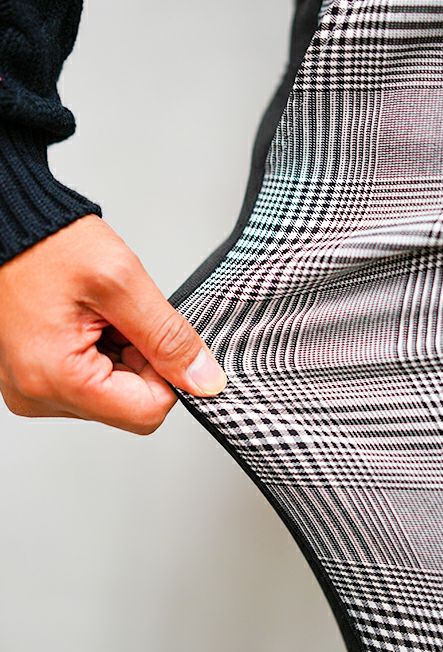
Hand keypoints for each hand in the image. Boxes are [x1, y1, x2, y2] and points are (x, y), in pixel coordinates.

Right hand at [0, 215, 226, 433]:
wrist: (10, 228)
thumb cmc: (49, 245)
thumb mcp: (122, 282)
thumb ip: (169, 337)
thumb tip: (204, 381)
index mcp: (55, 379)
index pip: (147, 413)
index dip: (165, 374)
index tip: (152, 335)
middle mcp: (38, 395)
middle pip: (129, 405)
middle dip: (138, 360)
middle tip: (117, 317)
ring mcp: (35, 390)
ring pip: (114, 394)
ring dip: (120, 354)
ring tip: (95, 315)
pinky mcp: (37, 380)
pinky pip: (92, 383)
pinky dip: (102, 353)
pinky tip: (86, 323)